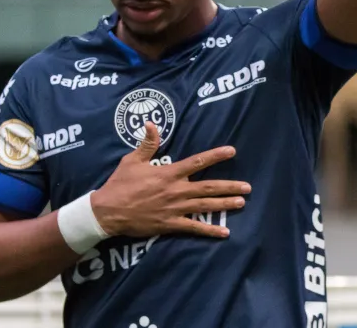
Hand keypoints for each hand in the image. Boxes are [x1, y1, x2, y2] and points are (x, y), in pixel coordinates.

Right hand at [91, 122, 250, 238]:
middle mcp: (176, 190)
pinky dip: (210, 230)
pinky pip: (194, 227)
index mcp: (168, 173)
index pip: (197, 162)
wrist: (109, 211)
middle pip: (208, 187)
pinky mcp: (171, 224)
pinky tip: (224, 232)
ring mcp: (175, 209)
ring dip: (225, 204)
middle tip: (247, 187)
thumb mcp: (132, 160)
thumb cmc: (120, 184)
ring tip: (241, 203)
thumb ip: (147, 143)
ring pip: (205, 206)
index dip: (216, 155)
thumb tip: (151, 123)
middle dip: (229, 186)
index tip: (231, 151)